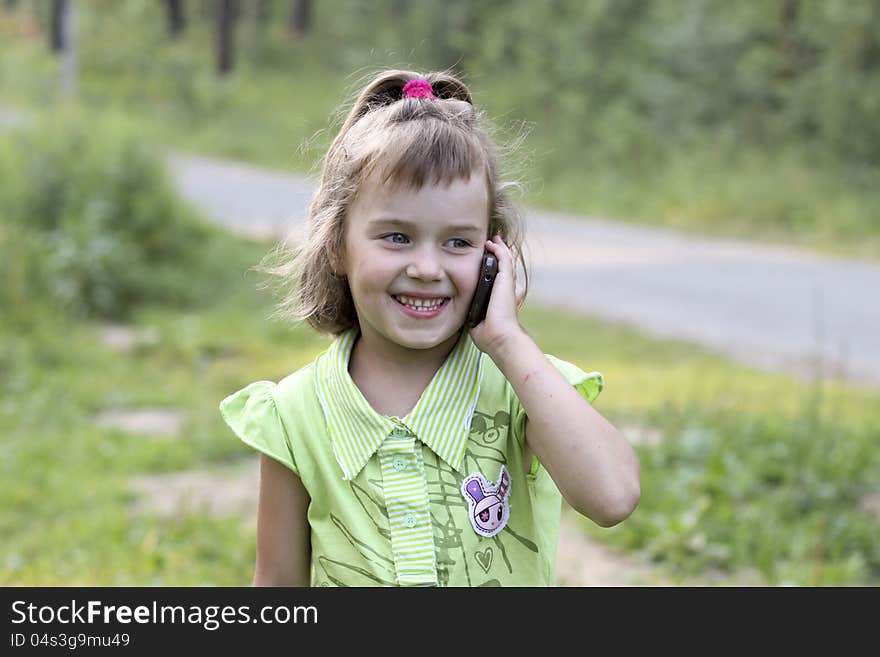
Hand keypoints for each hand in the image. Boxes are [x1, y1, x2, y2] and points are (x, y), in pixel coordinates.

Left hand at [468, 235, 525, 357]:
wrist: (499, 337)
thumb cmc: (488, 335)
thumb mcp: (478, 321)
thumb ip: (474, 314)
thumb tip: (469, 314)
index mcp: (501, 299)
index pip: (500, 281)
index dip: (495, 271)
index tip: (487, 264)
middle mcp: (507, 290)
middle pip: (505, 268)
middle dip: (499, 256)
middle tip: (491, 246)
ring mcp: (508, 284)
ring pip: (506, 261)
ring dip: (499, 249)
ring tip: (492, 241)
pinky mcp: (506, 280)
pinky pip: (503, 258)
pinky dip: (498, 249)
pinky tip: (490, 243)